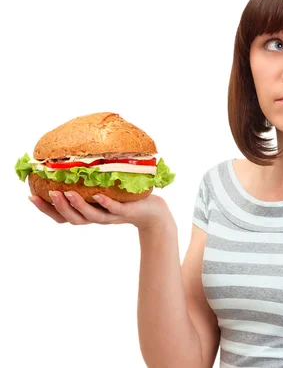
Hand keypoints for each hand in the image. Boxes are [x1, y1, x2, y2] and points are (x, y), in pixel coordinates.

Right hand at [29, 191, 174, 231]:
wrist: (154, 212)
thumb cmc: (127, 199)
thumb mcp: (105, 190)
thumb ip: (90, 183)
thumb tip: (74, 161)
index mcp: (89, 213)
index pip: (62, 216)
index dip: (46, 209)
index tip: (31, 197)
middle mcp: (97, 217)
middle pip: (71, 219)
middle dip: (57, 208)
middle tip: (47, 194)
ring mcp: (111, 216)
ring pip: (90, 216)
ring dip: (77, 205)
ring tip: (67, 194)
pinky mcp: (126, 212)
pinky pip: (114, 209)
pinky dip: (105, 203)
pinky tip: (98, 195)